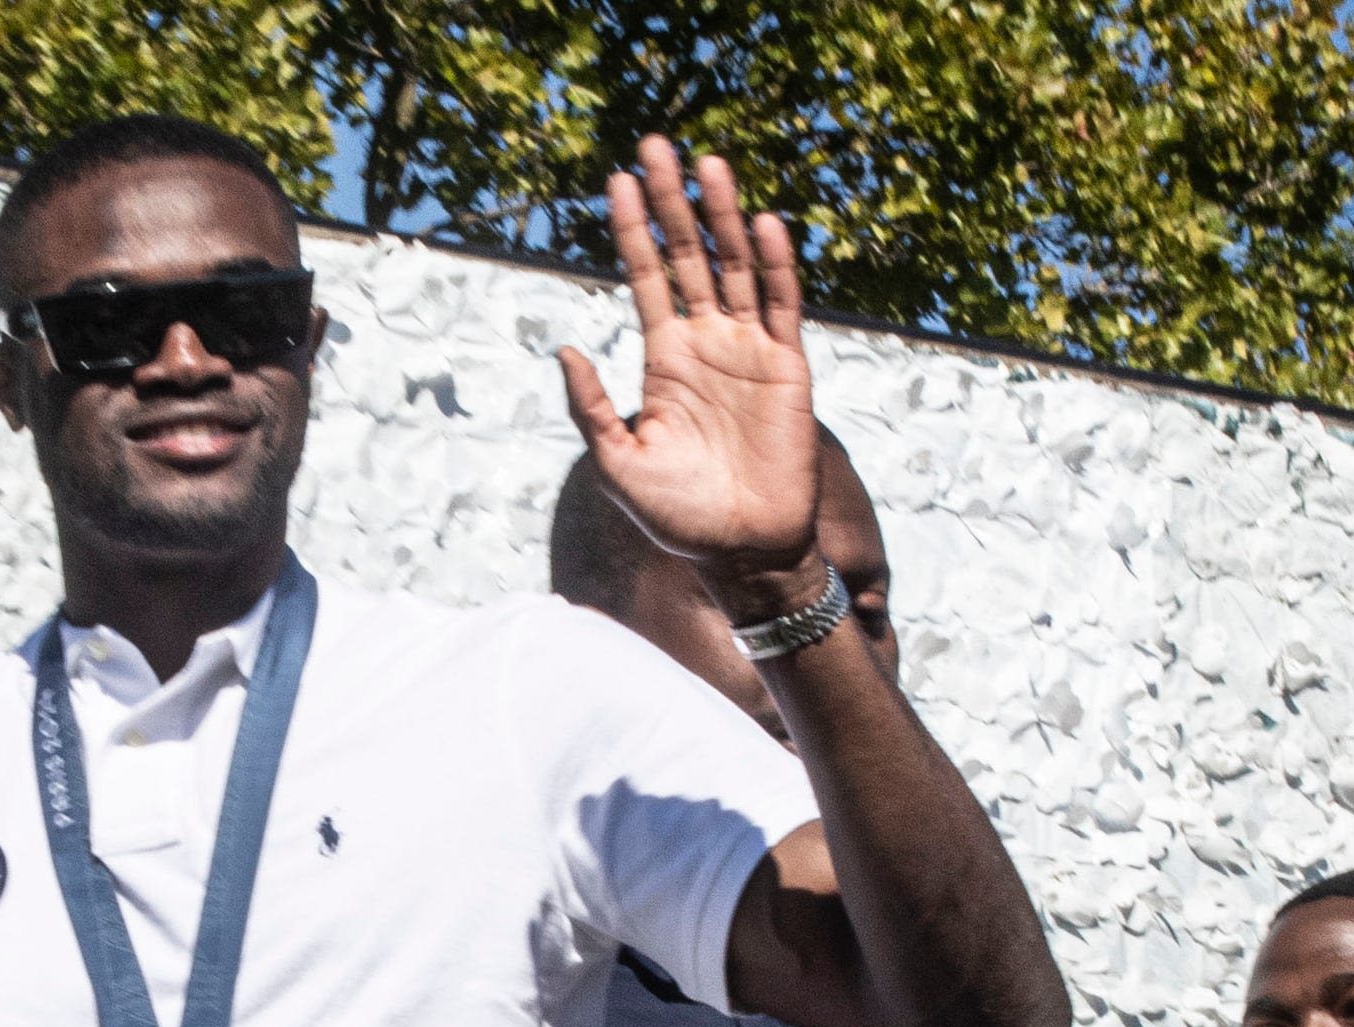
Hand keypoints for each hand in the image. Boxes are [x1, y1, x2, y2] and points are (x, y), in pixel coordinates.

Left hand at [557, 136, 823, 615]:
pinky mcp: (788, 369)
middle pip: (690, 256)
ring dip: (724, 217)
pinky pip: (782, 308)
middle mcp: (707, 344)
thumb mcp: (617, 465)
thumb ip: (590, 408)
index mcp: (665, 360)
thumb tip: (564, 347)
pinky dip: (774, 267)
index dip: (632, 231)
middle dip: (673, 203)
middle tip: (657, 146)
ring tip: (710, 165)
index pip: (646, 278)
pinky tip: (762, 226)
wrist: (743, 554)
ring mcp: (750, 351)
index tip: (616, 181)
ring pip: (736, 268)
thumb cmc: (678, 518)